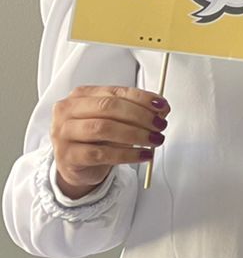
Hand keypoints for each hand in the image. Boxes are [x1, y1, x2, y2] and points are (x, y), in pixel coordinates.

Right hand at [50, 85, 168, 197]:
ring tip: (155, 140)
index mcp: (80, 96)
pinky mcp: (68, 156)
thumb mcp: (116, 121)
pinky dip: (128, 155)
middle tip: (160, 125)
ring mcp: (64, 133)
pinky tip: (143, 155)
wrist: (76, 165)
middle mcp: (68, 111)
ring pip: (104, 128)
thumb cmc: (96, 139)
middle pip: (108, 107)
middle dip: (140, 116)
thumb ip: (136, 111)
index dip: (142, 98)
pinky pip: (101, 153)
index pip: (115, 92)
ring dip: (136, 134)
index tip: (163, 106)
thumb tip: (162, 109)